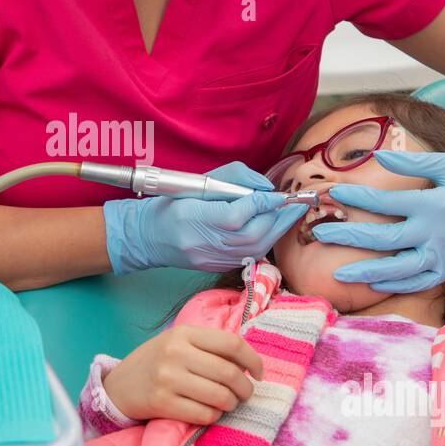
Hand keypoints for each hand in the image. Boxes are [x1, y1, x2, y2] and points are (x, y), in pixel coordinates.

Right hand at [102, 162, 305, 273]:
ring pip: (256, 248)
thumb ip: (233, 178)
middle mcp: (204, 243)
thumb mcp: (199, 181)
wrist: (149, 236)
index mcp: (194, 217)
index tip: (277, 193)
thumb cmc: (173, 203)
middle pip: (253, 235)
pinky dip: (266, 241)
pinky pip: (249, 255)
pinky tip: (273, 228)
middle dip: (279, 218)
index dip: (262, 203)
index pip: (237, 214)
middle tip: (295, 204)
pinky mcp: (217, 267)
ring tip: (290, 215)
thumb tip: (264, 187)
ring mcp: (211, 259)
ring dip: (277, 231)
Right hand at [102, 324, 263, 424]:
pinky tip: (209, 412)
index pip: (232, 343)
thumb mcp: (178, 343)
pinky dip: (214, 416)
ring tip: (228, 403)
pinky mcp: (162, 403)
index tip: (259, 373)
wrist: (118, 386)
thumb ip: (208, 347)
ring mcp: (167, 379)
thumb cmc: (156, 363)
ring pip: (220, 396)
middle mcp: (175, 353)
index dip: (253, 360)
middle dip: (246, 388)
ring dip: (232, 404)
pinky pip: (204, 414)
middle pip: (230, 373)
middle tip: (245, 394)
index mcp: (184, 333)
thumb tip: (249, 363)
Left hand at [310, 151, 444, 292]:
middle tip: (319, 235)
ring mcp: (443, 255)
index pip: (386, 202)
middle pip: (384, 239)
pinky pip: (419, 282)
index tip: (333, 193)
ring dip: (367, 272)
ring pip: (399, 269)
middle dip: (349, 237)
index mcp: (433, 204)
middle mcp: (435, 233)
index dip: (357, 198)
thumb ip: (413, 161)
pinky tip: (372, 284)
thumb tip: (378, 156)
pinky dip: (396, 285)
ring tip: (338, 274)